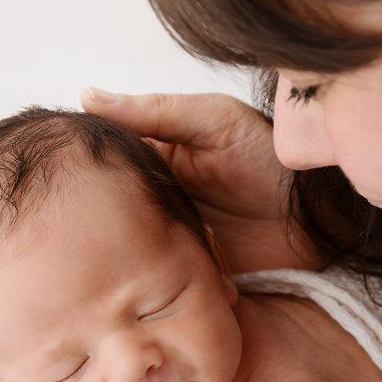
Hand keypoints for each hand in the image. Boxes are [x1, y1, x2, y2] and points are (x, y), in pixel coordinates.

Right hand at [80, 88, 321, 271]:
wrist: (316, 215)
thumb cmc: (269, 157)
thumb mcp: (212, 121)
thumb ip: (154, 110)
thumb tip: (86, 93)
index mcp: (148, 162)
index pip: (97, 170)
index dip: (79, 176)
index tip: (65, 184)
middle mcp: (149, 204)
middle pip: (103, 218)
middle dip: (99, 227)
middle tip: (100, 231)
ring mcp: (165, 244)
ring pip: (126, 257)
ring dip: (129, 260)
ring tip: (135, 258)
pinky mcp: (182, 280)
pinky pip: (156, 288)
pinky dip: (155, 289)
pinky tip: (155, 285)